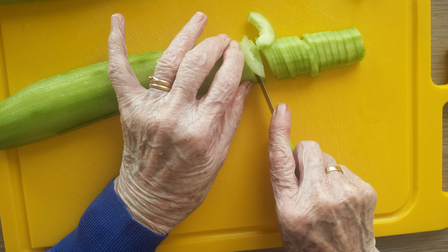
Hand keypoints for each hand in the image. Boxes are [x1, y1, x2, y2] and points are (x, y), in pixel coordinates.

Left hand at [107, 12, 252, 234]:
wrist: (149, 199)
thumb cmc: (188, 183)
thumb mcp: (219, 154)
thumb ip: (232, 115)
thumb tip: (244, 84)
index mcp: (201, 129)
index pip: (224, 82)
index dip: (234, 61)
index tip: (238, 52)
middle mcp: (174, 115)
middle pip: (197, 65)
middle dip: (215, 46)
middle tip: (223, 41)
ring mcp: (149, 109)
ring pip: (168, 62)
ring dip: (185, 35)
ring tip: (199, 19)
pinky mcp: (129, 108)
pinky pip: (119, 72)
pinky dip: (116, 45)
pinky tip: (118, 21)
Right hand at [268, 103, 377, 251]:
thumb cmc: (312, 245)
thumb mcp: (285, 218)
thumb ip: (286, 185)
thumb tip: (293, 156)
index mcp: (291, 206)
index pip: (281, 160)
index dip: (279, 132)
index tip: (281, 112)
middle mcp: (318, 196)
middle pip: (309, 149)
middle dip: (305, 157)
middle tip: (307, 178)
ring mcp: (344, 192)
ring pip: (328, 158)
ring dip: (324, 171)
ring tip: (326, 195)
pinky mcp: (363, 190)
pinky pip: (345, 168)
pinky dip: (341, 180)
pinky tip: (340, 199)